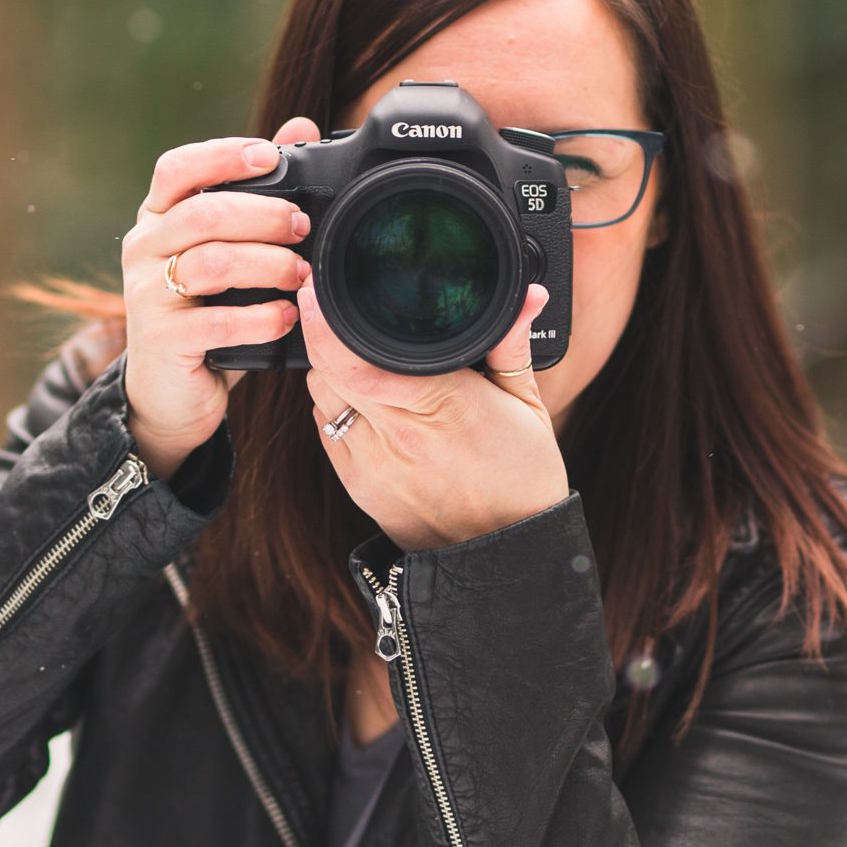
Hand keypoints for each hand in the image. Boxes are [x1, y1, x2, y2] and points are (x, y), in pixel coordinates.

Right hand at [121, 116, 324, 481]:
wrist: (169, 391)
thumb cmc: (206, 310)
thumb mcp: (228, 249)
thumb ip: (258, 190)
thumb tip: (300, 128)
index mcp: (158, 218)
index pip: (177, 169)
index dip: (222, 156)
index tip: (271, 156)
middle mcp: (143, 248)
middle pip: (203, 214)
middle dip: (263, 215)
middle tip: (303, 226)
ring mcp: (145, 294)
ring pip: (211, 263)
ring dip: (268, 265)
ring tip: (302, 274)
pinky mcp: (160, 340)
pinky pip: (215, 321)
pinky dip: (260, 317)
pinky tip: (286, 317)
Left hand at [297, 271, 569, 551]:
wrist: (505, 557)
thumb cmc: (522, 480)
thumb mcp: (526, 404)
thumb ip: (511, 344)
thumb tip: (526, 295)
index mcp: (439, 405)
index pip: (353, 357)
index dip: (326, 320)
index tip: (320, 288)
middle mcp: (396, 435)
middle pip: (326, 369)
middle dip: (325, 334)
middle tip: (335, 308)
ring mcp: (370, 464)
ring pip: (320, 395)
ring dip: (331, 369)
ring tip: (362, 357)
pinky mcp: (357, 485)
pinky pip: (326, 427)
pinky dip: (336, 405)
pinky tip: (367, 399)